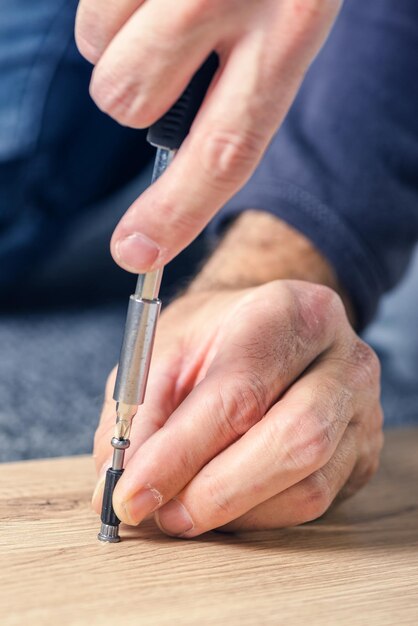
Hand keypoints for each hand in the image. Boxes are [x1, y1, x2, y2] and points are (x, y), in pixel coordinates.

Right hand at [75, 0, 340, 273]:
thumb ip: (243, 89)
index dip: (178, 213)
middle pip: (133, 104)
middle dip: (131, 102)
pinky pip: (88, 10)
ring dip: (117, 47)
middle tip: (167, 62)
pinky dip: (109, 10)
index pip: (227, 151)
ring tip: (166, 9)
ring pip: (101, 57)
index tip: (137, 255)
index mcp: (293, 33)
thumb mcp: (290, 28)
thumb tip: (177, 148)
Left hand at [92, 281, 382, 534]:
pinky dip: (261, 515)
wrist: (271, 328)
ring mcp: (363, 407)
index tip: (131, 495)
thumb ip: (139, 415)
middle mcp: (342, 358)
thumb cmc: (216, 337)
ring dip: (236, 511)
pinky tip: (227, 502)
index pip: (239, 392)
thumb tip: (115, 487)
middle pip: (294, 439)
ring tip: (187, 507)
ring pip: (309, 484)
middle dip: (218, 492)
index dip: (181, 452)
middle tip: (164, 514)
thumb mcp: (166, 352)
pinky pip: (318, 501)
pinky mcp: (364, 450)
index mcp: (289, 312)